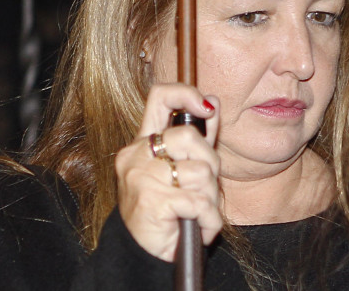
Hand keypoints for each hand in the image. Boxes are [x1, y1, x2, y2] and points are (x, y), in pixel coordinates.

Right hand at [115, 84, 221, 260]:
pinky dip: (209, 220)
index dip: (186, 94)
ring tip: (198, 213)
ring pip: (200, 172)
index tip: (206, 108)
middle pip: (189, 137)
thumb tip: (212, 102)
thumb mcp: (183, 170)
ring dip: (210, 199)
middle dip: (210, 165)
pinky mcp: (152, 201)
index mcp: (143, 144)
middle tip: (204, 189)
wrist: (145, 253)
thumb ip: (197, 139)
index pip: (160, 97)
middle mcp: (136, 155)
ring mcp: (140, 177)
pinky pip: (199, 202)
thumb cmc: (168, 211)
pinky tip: (199, 227)